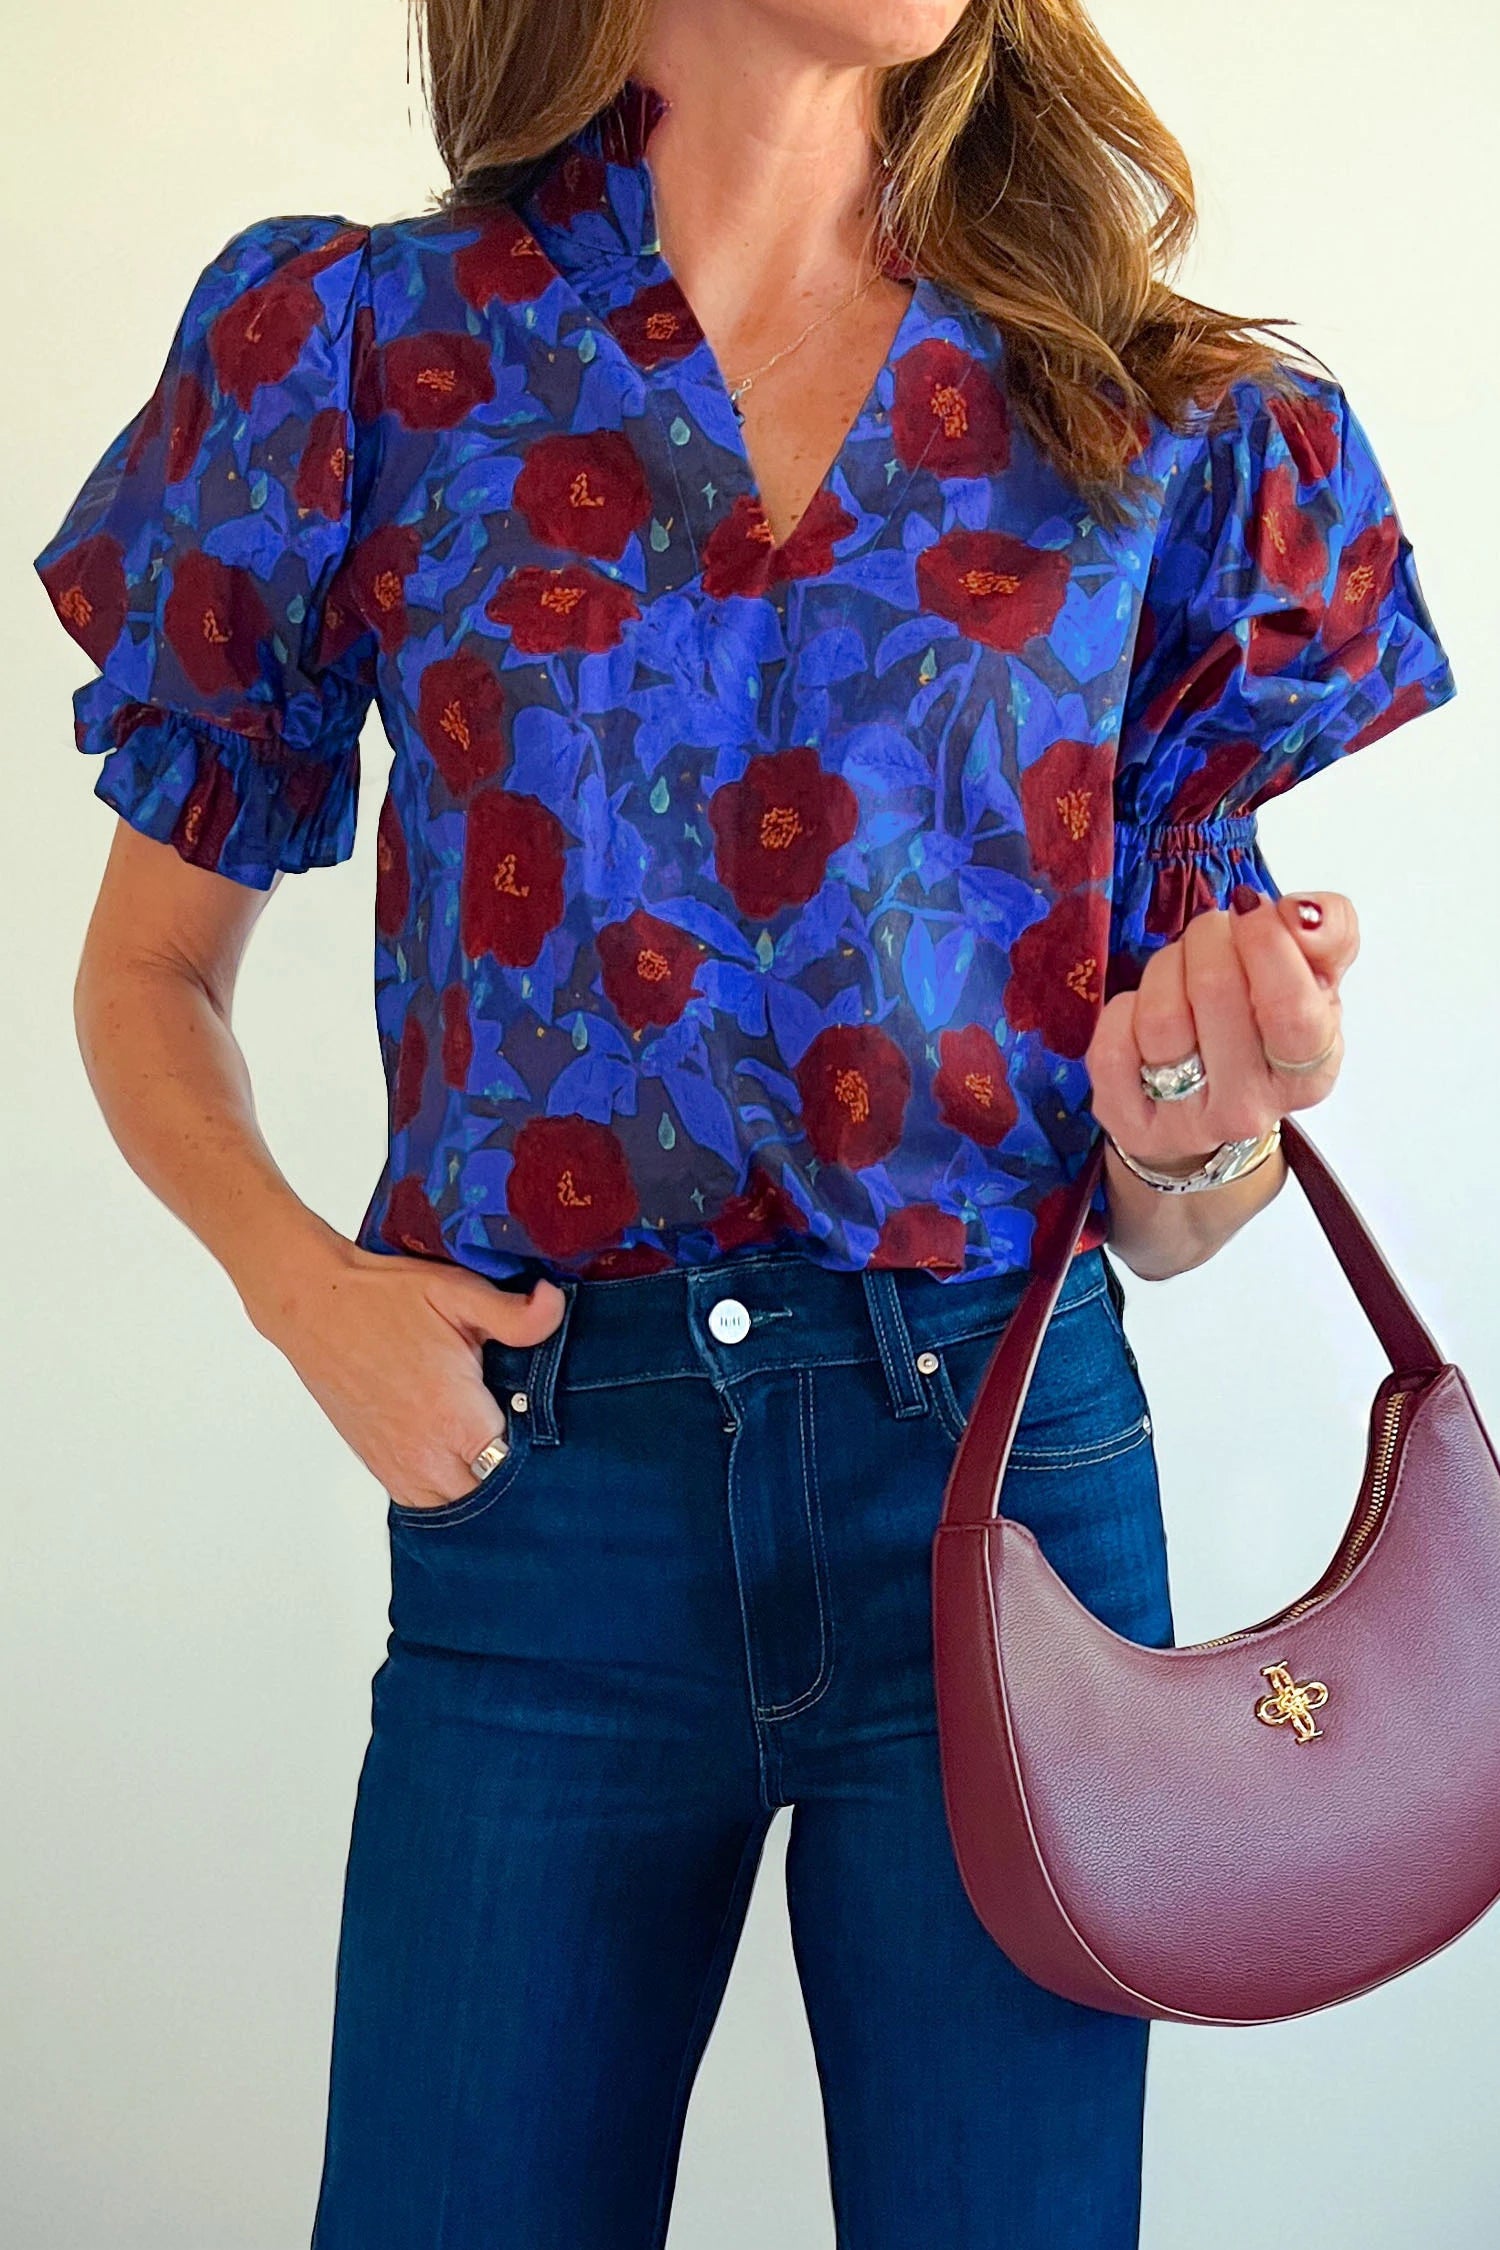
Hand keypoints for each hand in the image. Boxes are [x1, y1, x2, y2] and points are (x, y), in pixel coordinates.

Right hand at [244, 1239, 565, 1510]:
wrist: (313, 1306)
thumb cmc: (383, 1298)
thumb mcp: (456, 1291)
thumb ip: (513, 1313)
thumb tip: (555, 1307)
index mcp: (454, 1416)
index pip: (516, 1467)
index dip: (542, 1455)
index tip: (552, 1430)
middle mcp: (426, 1453)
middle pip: (491, 1497)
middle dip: (517, 1479)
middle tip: (533, 1443)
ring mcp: (398, 1465)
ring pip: (457, 1508)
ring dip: (482, 1490)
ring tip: (502, 1457)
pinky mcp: (378, 1465)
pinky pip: (423, 1504)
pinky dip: (448, 1494)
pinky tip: (464, 1465)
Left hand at [1087, 887, 1356, 1172]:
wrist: (1207, 1105)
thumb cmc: (1263, 1029)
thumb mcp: (1313, 981)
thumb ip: (1329, 936)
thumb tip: (1300, 912)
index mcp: (1308, 1073)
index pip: (1291, 1009)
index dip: (1266, 944)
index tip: (1249, 905)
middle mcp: (1250, 1107)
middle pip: (1215, 993)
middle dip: (1208, 940)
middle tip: (1211, 934)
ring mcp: (1186, 1124)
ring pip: (1160, 1016)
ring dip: (1164, 969)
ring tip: (1179, 969)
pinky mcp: (1129, 1123)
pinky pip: (1112, 1047)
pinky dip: (1123, 1011)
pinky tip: (1143, 1015)